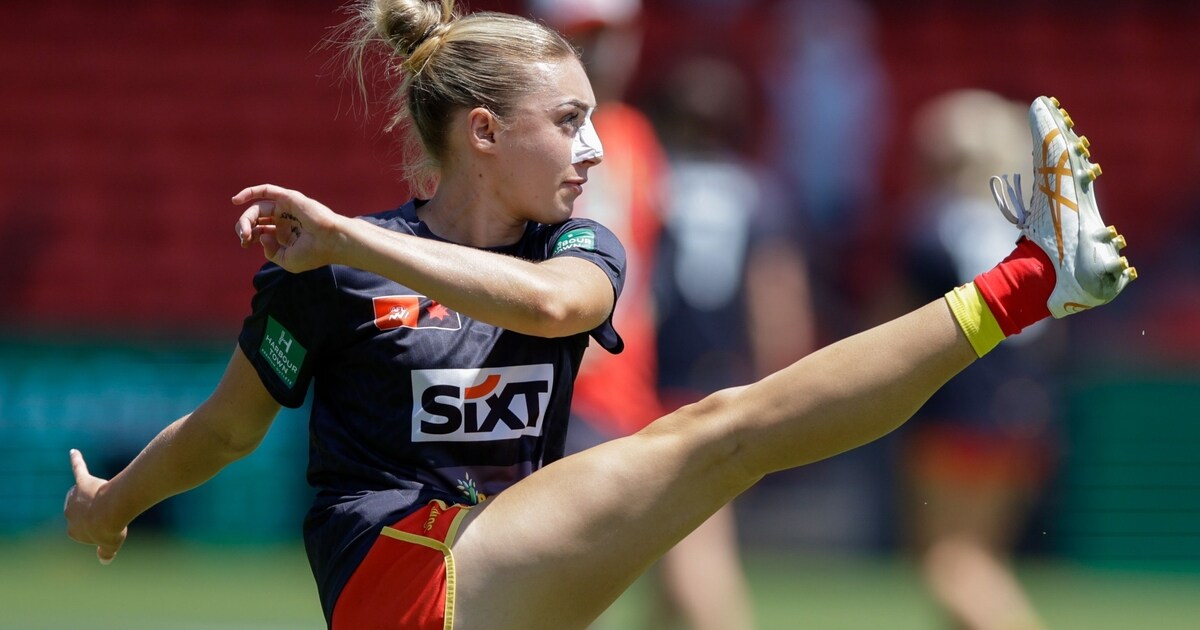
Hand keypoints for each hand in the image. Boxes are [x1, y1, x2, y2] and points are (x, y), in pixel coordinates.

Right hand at [64, 449, 127, 564]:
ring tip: (106, 501)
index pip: (86, 530)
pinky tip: (74, 452)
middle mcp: (68, 513)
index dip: (102, 528)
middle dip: (98, 513)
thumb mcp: (110, 545)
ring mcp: (74, 498)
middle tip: (111, 515)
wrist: (112, 511)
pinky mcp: (83, 483)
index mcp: (72, 532)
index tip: (110, 529)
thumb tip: (104, 560)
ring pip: (85, 496)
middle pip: (86, 512)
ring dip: (96, 498)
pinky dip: (77, 461)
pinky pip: (78, 470)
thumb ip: (105, 553)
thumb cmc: (111, 528)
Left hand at [232, 184, 346, 271]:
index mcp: (282, 235)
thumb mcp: (286, 260)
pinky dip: (251, 192)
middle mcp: (283, 220)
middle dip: (244, 228)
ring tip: (244, 230)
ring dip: (246, 218)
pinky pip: (267, 190)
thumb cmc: (313, 253)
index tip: (245, 244)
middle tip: (244, 238)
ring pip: (258, 208)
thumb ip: (270, 252)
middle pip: (255, 219)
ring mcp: (286, 208)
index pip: (257, 231)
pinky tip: (236, 200)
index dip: (247, 236)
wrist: (331, 242)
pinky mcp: (289, 198)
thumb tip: (260, 236)